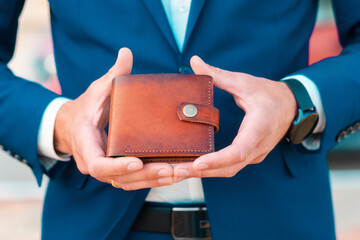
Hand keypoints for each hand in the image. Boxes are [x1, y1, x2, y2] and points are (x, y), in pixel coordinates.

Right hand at [54, 48, 173, 189]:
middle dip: (146, 176)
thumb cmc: (86, 108)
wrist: (72, 126)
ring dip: (153, 181)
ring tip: (178, 174)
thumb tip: (126, 52)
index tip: (136, 161)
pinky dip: (151, 180)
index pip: (98, 165)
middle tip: (171, 170)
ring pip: (129, 183)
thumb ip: (112, 75)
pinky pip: (133, 180)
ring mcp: (106, 171)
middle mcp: (95, 163)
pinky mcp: (116, 171)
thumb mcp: (96, 91)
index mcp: (86, 145)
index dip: (116, 166)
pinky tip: (172, 174)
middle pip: (120, 179)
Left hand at [174, 56, 296, 179]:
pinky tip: (194, 167)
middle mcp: (258, 146)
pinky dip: (213, 169)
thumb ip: (218, 75)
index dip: (217, 159)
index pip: (238, 151)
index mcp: (260, 127)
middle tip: (177, 172)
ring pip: (229, 170)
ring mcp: (256, 154)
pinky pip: (231, 167)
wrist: (292, 106)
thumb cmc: (269, 94)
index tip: (197, 163)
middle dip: (202, 172)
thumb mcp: (244, 82)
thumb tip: (194, 61)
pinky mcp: (251, 156)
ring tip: (179, 173)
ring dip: (205, 174)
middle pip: (229, 167)